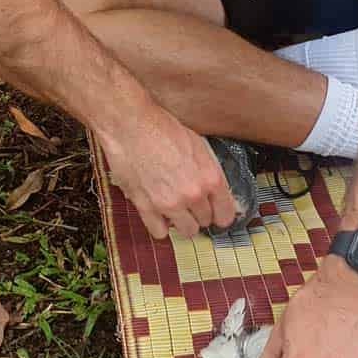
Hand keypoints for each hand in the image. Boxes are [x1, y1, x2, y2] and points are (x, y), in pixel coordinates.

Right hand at [96, 105, 237, 239]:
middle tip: (191, 202)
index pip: (226, 214)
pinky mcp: (146, 207)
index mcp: (210, 177)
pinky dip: (160, 226)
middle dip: (200, 213)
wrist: (130, 125)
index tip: (217, 213)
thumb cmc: (161, 128)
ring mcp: (170, 203)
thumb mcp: (198, 145)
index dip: (222, 214)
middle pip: (205, 221)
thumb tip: (217, 191)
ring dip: (183, 222)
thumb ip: (210, 172)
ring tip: (177, 209)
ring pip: (187, 231)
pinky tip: (159, 214)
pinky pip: (159, 232)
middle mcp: (193, 194)